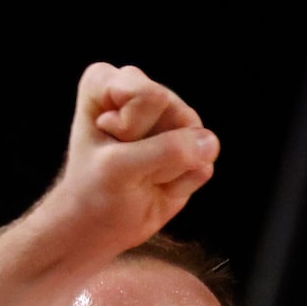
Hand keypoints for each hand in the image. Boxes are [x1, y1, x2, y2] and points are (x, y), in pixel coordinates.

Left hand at [33, 63, 219, 261]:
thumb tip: (211, 142)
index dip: (133, 128)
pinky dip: (183, 183)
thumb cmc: (95, 190)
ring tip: (144, 174)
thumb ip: (166, 151)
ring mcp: (168, 117)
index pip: (149, 95)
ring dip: (171, 167)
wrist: (102, 224)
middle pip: (177, 112)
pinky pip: (204, 162)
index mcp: (107, 81)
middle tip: (129, 163)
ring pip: (196, 135)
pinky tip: (159, 183)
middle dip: (156, 148)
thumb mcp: (120, 168)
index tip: (110, 142)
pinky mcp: (189, 146)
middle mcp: (140, 90)